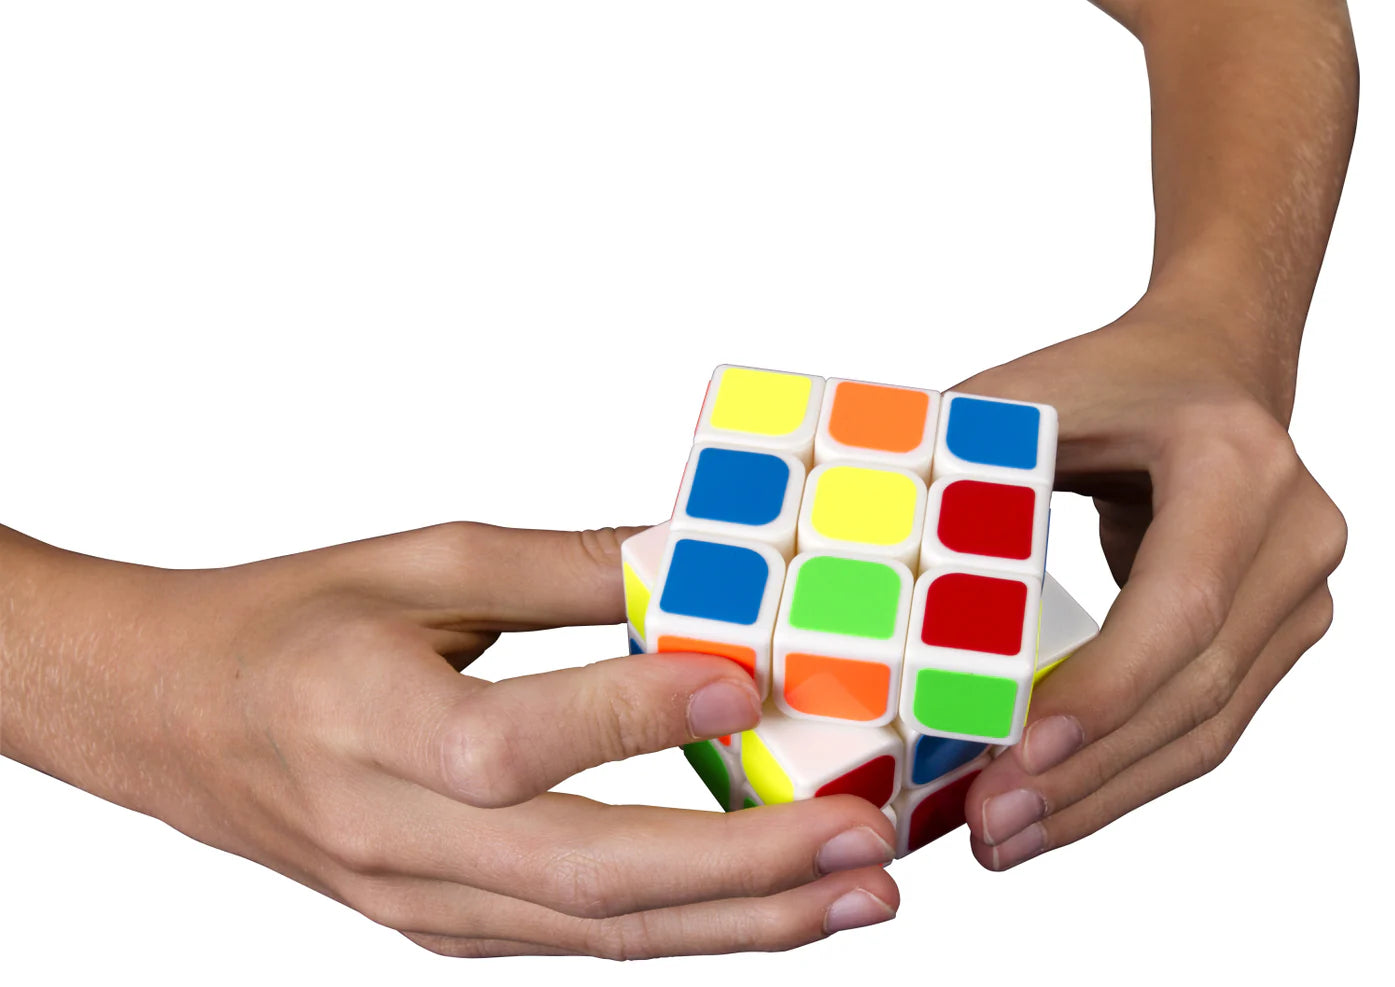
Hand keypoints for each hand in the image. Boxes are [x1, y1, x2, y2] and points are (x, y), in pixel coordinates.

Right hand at [0, 522, 897, 956]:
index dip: (637, 717)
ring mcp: (416, 902)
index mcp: (364, 721)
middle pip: (584, 874)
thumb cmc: (286, 627)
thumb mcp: (414, 561)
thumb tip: (690, 560)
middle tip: (866, 840)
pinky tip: (765, 908)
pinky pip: (574, 941)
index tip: (750, 683)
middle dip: (743, 867)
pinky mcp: (439, 927)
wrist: (169, 719)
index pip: (516, 743)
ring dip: (740, 920)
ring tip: (856, 895)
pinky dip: (680, 927)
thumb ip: (558, 566)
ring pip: (595, 932)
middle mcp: (391, 835)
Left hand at [954, 308, 1345, 868]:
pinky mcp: (1279, 633)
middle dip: (1087, 772)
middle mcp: (1291, 534)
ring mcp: (1298, 592)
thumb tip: (848, 539)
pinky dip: (1128, 773)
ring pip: (1209, 728)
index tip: (1018, 756)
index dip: (1104, 689)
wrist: (1211, 365)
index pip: (1180, 603)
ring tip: (1009, 839)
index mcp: (1233, 464)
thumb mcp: (1025, 395)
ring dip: (1105, 795)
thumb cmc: (1112, 378)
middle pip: (1196, 689)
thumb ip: (949, 455)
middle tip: (992, 826)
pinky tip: (1057, 808)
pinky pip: (1208, 723)